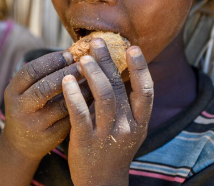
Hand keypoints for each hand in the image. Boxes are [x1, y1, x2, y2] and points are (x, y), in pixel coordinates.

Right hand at [1, 50, 91, 160]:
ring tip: (92, 79)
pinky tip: (93, 96)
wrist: (21, 144)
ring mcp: (34, 124)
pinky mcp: (49, 137)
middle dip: (66, 73)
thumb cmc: (29, 107)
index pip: (31, 71)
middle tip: (83, 65)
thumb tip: (71, 52)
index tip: (69, 54)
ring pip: (61, 105)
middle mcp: (20, 108)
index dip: (51, 60)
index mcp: (12, 91)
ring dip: (79, 90)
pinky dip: (82, 106)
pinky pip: (70, 119)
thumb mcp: (25, 91)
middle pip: (44, 88)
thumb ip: (42, 74)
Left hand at [63, 39, 153, 185]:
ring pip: (104, 97)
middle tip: (97, 42)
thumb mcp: (129, 129)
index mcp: (140, 122)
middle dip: (108, 62)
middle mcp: (127, 127)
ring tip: (82, 58)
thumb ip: (126, 105)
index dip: (141, 68)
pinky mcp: (86, 141)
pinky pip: (80, 113)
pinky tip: (66, 80)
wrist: (102, 184)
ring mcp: (107, 134)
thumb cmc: (113, 150)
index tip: (132, 47)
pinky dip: (73, 95)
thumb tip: (117, 72)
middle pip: (119, 88)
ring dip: (93, 74)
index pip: (146, 91)